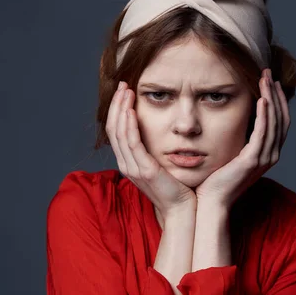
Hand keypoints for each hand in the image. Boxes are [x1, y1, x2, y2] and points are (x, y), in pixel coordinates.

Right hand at [106, 81, 196, 217]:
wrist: (183, 209)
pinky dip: (129, 124)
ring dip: (121, 109)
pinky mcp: (143, 170)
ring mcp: (133, 168)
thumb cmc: (177, 188)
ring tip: (126, 91)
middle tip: (123, 85)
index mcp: (128, 162)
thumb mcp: (161, 164)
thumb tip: (158, 131)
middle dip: (117, 104)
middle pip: (113, 129)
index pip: (115, 131)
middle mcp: (126, 164)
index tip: (124, 91)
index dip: (117, 110)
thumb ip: (154, 149)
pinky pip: (131, 143)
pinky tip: (132, 110)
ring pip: (119, 133)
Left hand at [195, 68, 290, 207]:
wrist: (211, 201)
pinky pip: (263, 133)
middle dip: (276, 94)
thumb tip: (232, 122)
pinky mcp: (252, 160)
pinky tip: (262, 99)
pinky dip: (265, 115)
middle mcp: (270, 155)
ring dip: (271, 98)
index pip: (280, 122)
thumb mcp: (230, 155)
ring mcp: (263, 159)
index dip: (277, 100)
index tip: (270, 82)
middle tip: (268, 73)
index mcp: (266, 154)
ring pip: (275, 122)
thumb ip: (237, 140)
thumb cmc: (215, 180)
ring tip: (265, 80)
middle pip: (281, 118)